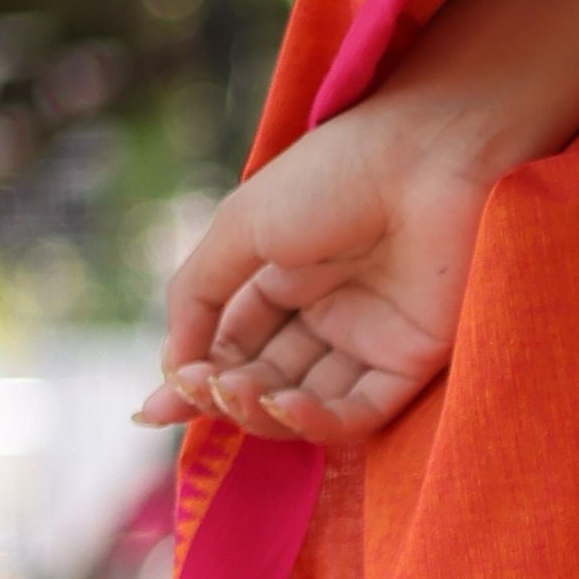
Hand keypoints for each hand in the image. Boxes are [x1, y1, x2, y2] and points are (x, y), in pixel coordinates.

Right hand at [139, 91, 497, 446]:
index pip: (233, 346)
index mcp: (284, 278)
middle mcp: (327, 314)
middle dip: (225, 396)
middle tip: (203, 390)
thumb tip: (173, 367)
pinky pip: (359, 411)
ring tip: (238, 391)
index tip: (156, 408)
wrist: (422, 156)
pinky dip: (318, 421)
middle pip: (265, 381)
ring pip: (307, 406)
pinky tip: (284, 404)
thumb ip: (198, 294)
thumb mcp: (241, 227)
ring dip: (263, 412)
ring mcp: (369, 340)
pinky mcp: (412, 361)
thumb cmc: (330, 177)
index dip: (196, 379)